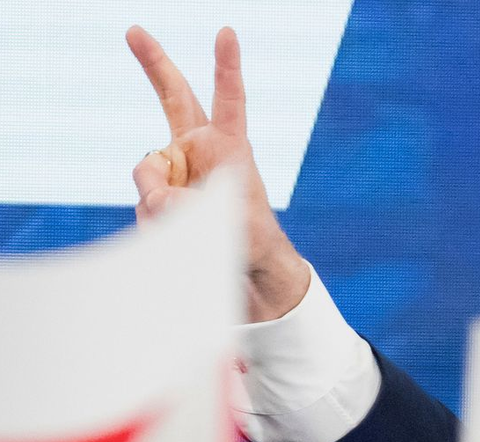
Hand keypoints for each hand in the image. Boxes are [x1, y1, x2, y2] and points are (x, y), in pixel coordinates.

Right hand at [126, 26, 310, 320]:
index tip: (227, 34)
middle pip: (173, 98)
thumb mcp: (225, 223)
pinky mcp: (161, 196)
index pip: (229, 103)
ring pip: (148, 179)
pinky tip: (178, 240)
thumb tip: (153, 201)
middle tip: (134, 31)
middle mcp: (199, 152)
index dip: (227, 68)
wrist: (246, 275)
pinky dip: (157, 226)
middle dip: (153, 64)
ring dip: (162, 208)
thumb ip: (185, 205)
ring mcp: (177, 172)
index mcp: (229, 149)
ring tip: (191, 233)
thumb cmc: (249, 244)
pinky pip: (145, 207)